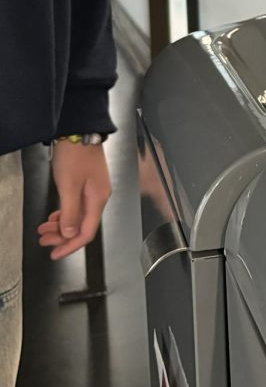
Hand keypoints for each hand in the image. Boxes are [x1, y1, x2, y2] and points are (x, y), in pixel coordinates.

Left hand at [38, 143, 111, 259]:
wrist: (79, 133)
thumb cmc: (76, 156)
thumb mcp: (68, 187)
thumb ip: (69, 212)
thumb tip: (69, 233)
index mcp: (98, 199)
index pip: (86, 231)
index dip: (71, 245)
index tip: (56, 253)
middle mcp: (99, 197)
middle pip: (82, 226)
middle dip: (62, 237)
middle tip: (44, 242)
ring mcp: (94, 190)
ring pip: (78, 217)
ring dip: (61, 226)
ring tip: (44, 229)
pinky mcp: (87, 184)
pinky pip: (77, 206)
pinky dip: (64, 214)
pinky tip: (54, 216)